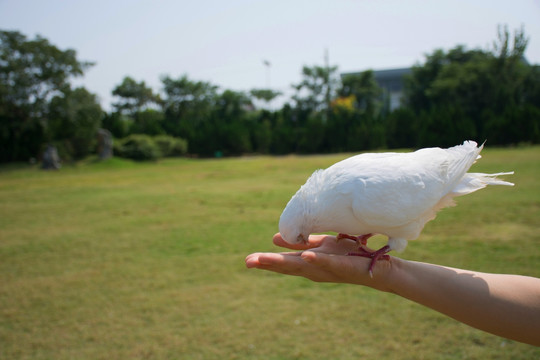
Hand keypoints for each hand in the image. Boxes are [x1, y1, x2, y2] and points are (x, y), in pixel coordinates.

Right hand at [245, 233, 394, 290]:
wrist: (378, 267)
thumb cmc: (348, 255)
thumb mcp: (321, 246)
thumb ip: (301, 244)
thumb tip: (275, 238)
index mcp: (309, 263)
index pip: (285, 263)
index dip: (266, 262)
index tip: (248, 261)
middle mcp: (316, 269)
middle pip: (289, 267)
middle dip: (269, 265)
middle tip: (248, 262)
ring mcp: (329, 269)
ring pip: (305, 266)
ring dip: (285, 263)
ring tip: (267, 260)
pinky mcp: (345, 266)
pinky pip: (330, 262)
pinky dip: (318, 260)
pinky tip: (307, 256)